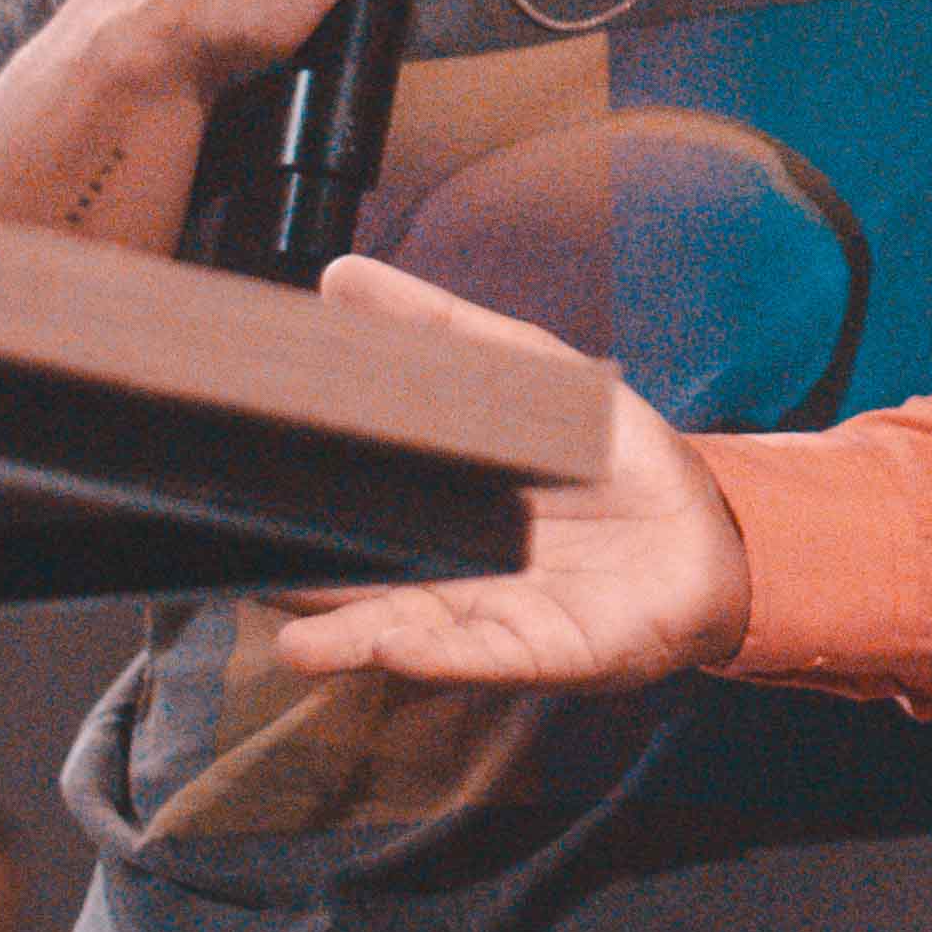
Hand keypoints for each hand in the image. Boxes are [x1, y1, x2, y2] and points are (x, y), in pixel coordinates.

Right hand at [266, 256, 753, 690]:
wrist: (704, 527)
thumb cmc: (605, 459)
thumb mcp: (525, 373)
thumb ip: (437, 327)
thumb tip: (339, 275)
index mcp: (425, 510)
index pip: (336, 508)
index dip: (283, 504)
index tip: (228, 485)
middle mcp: (438, 574)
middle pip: (353, 583)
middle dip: (304, 581)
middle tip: (242, 566)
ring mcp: (484, 618)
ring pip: (402, 632)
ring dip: (350, 637)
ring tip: (297, 636)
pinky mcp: (539, 650)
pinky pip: (482, 656)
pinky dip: (439, 655)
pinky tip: (395, 646)